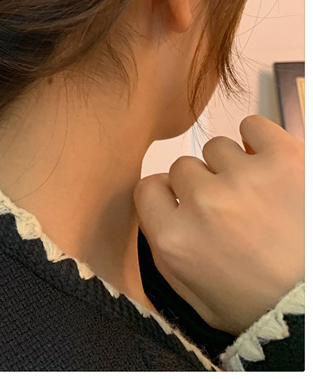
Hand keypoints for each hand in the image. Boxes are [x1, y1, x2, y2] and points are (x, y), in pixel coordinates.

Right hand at [134, 115, 303, 335]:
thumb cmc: (262, 309)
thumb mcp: (197, 299)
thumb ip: (164, 252)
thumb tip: (158, 204)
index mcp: (175, 239)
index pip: (149, 188)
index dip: (170, 196)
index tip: (189, 206)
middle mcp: (203, 202)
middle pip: (184, 168)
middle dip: (204, 186)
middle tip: (234, 212)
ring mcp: (244, 177)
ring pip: (217, 148)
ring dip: (233, 168)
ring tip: (261, 195)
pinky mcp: (284, 158)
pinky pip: (253, 125)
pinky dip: (258, 140)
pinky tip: (270, 164)